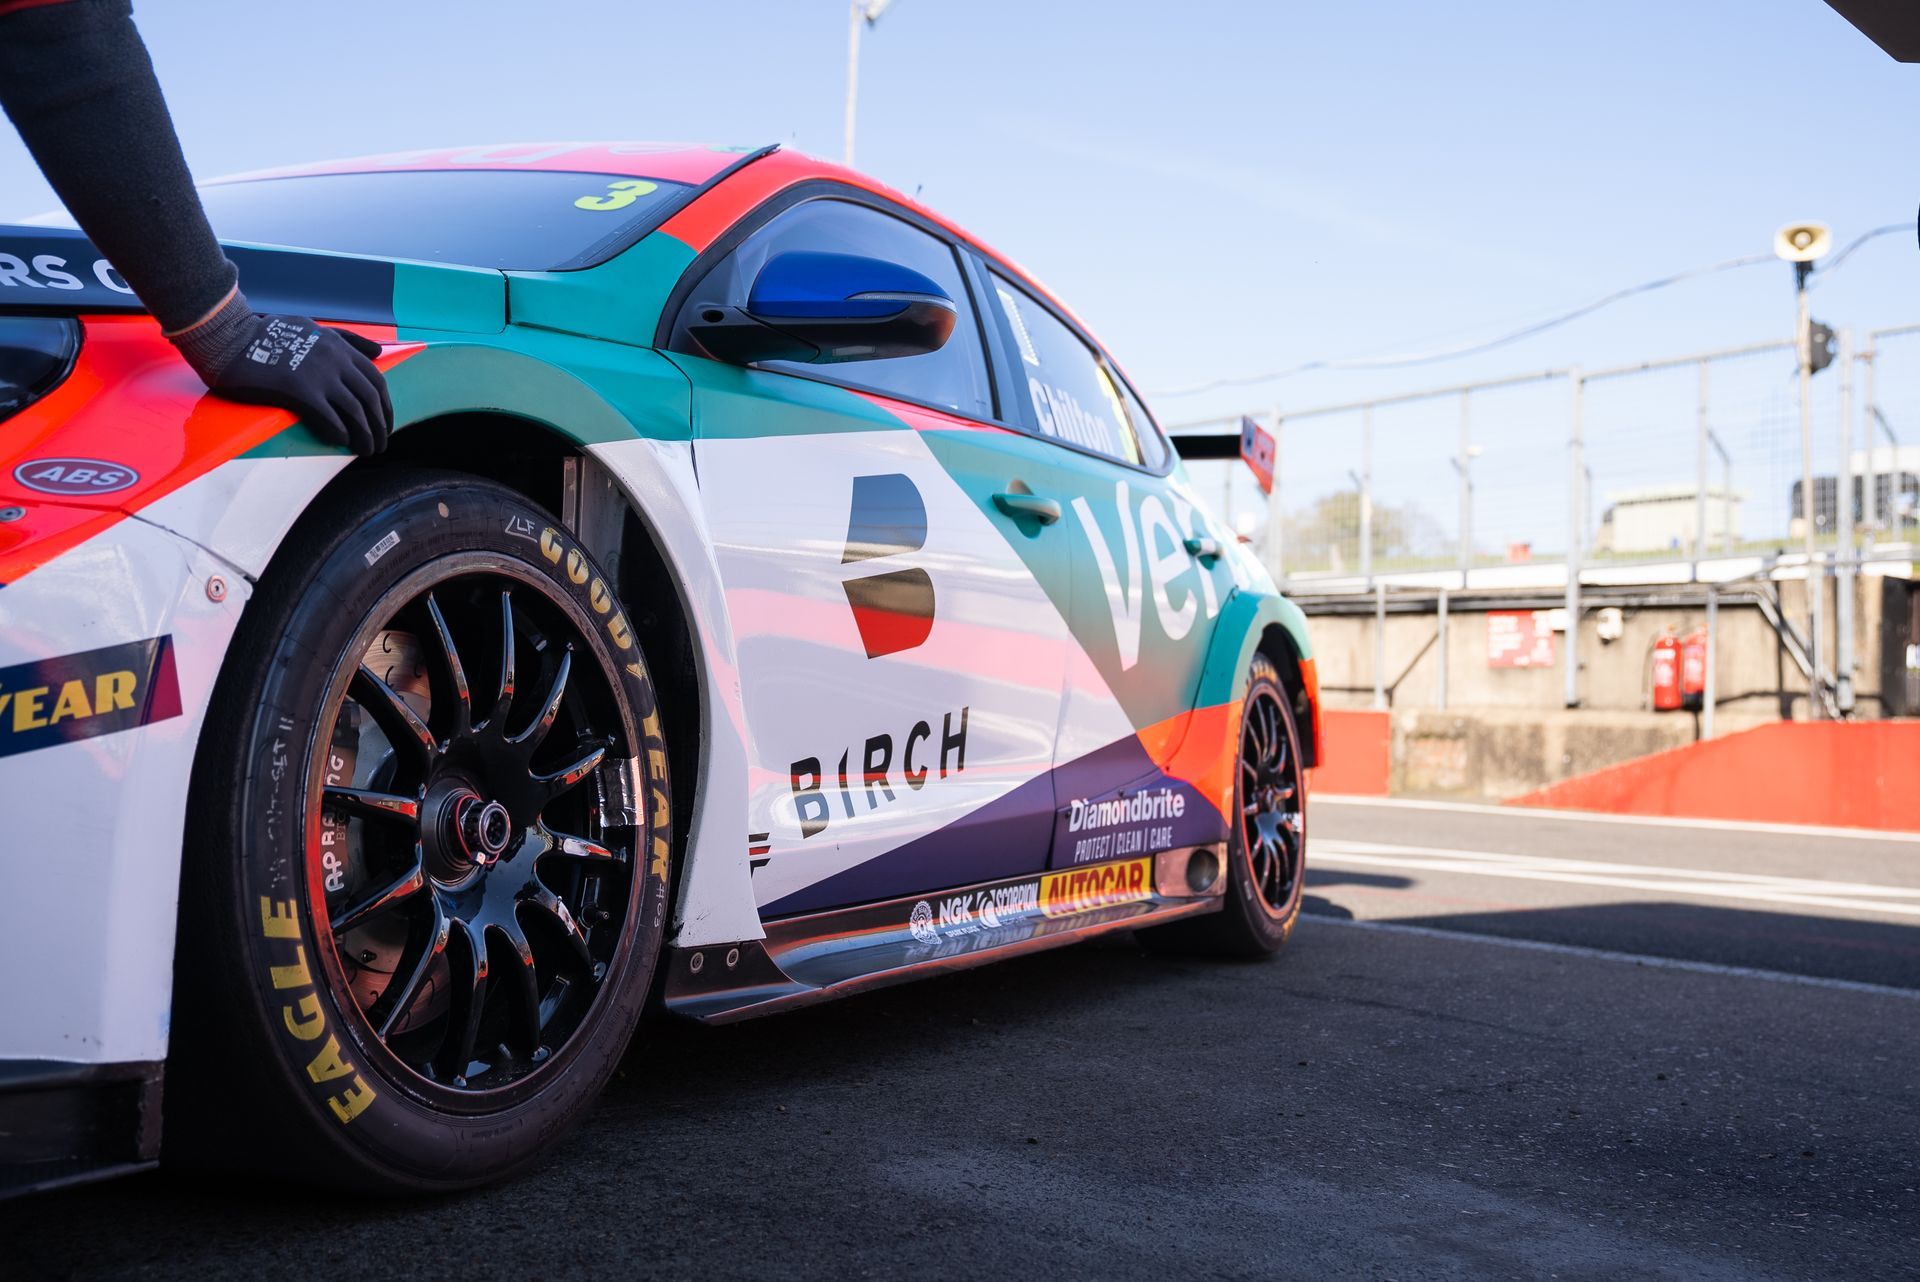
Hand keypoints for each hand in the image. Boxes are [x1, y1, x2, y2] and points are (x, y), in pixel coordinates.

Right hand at [171, 295, 393, 453]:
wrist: (229, 338)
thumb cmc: (266, 335)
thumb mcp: (313, 328)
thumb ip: (347, 339)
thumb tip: (377, 352)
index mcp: (340, 346)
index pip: (376, 380)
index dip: (385, 405)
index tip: (384, 423)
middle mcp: (335, 360)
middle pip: (371, 399)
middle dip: (380, 426)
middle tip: (380, 444)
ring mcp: (319, 376)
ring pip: (355, 412)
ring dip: (365, 436)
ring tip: (366, 451)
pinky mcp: (299, 391)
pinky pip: (330, 419)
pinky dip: (340, 434)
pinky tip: (341, 443)